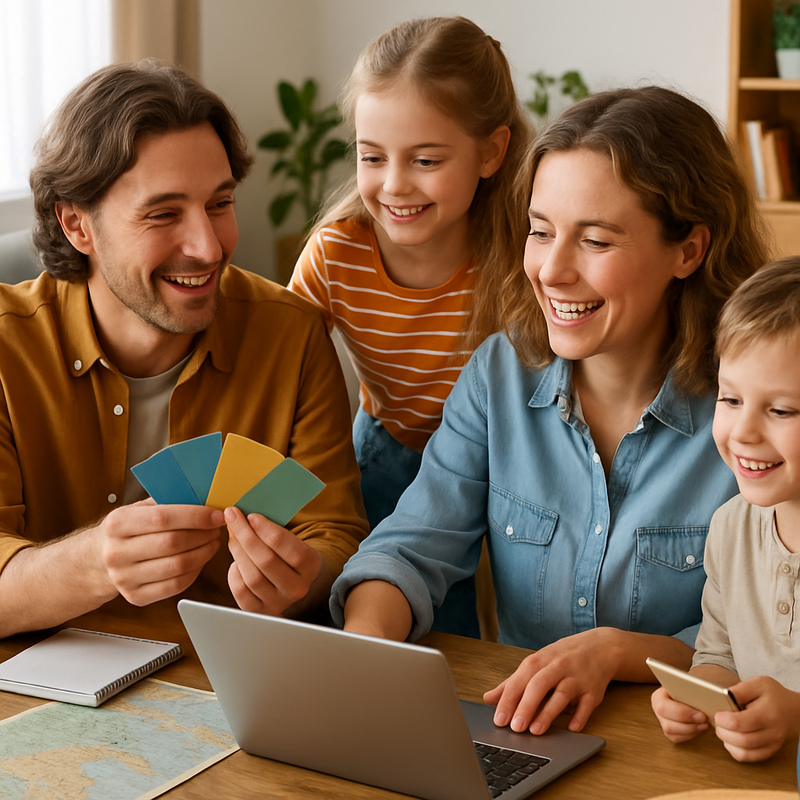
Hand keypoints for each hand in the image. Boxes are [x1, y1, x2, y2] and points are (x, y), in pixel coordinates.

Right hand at [100, 500, 222, 604]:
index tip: (216, 515)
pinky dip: (195, 572)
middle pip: (172, 544)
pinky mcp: (135, 597)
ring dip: (203, 553)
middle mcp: (116, 553)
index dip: (195, 516)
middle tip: (217, 528)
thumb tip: (204, 497)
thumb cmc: (127, 529)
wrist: (98, 558)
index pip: (163, 518)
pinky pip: (176, 586)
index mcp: (117, 524)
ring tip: (212, 542)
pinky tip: (200, 559)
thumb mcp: (138, 508)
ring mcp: (124, 578)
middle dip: (203, 535)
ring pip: (177, 566)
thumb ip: (167, 502)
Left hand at [225, 506, 321, 614]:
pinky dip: (234, 573)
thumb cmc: (289, 554)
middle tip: (232, 517)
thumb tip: (246, 515)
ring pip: (252, 577)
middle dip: (246, 536)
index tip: (251, 516)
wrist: (294, 581)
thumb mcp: (293, 540)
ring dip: (238, 552)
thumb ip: (275, 530)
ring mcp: (279, 602)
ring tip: (233, 536)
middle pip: (266, 561)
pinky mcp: (259, 611)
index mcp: (311, 566)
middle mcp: (297, 587)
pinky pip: (241, 591)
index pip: (289, 547)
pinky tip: (236, 561)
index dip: (267, 530)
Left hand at [483, 628, 618, 734]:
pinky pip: (587, 704)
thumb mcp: (536, 663)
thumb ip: (512, 682)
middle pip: (539, 685)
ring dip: (549, 713)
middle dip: (526, 706)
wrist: (600, 647)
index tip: (499, 719)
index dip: (508, 699)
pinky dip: (580, 716)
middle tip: (515, 728)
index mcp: (539, 661)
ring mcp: (577, 678)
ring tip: (535, 731)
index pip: (520, 680)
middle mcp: (557, 667)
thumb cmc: (562, 657)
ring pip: (562, 694)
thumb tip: (488, 698)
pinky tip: (571, 729)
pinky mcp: (594, 690)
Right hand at [651, 685, 708, 742]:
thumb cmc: (691, 685)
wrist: (691, 690)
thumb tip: (709, 696)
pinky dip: (690, 735)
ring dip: (691, 730)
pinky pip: (677, 738)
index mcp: (659, 695)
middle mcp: (657, 709)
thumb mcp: (692, 682)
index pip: (664, 706)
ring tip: (705, 724)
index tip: (702, 714)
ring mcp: (662, 721)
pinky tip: (700, 728)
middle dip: (689, 725)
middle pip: (667, 724)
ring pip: (672, 733)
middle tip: (705, 720)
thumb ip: (696, 688)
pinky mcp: (669, 731)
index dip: (683, 713)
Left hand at [714, 676, 799, 761]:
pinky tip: (731, 740)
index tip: (718, 713)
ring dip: (727, 742)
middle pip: (741, 740)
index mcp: (767, 714)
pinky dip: (735, 751)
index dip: (722, 720)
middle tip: (718, 722)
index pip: (739, 723)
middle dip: (722, 731)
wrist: (795, 712)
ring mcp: (772, 745)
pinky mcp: (769, 752)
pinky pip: (748, 758)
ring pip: (744, 753)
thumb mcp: (759, 684)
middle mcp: (772, 733)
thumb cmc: (774, 696)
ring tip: (724, 730)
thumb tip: (722, 697)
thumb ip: (740, 690)